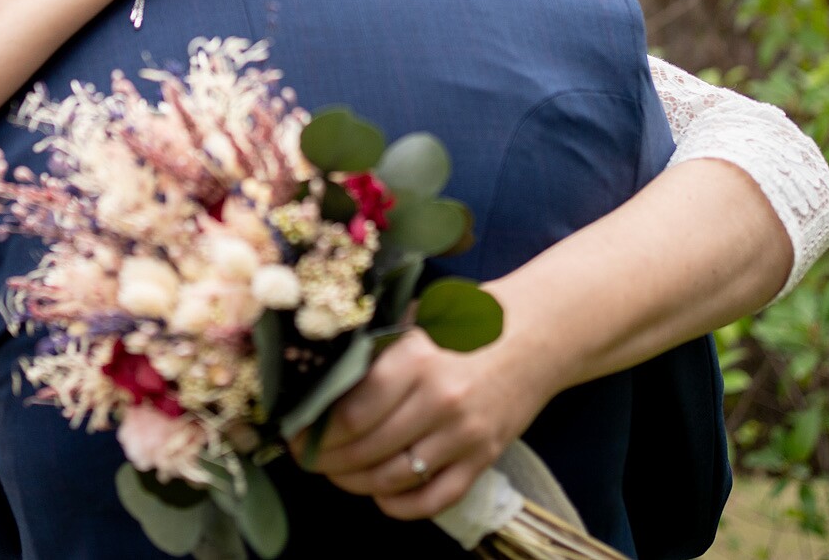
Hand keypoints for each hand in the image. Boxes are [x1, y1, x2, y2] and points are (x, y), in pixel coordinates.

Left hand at [301, 322, 556, 520]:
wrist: (534, 335)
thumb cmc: (462, 324)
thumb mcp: (413, 323)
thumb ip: (372, 351)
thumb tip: (313, 381)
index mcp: (416, 359)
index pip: (352, 413)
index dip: (315, 431)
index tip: (294, 433)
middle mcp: (441, 400)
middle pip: (366, 449)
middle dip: (326, 460)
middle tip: (306, 457)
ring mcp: (465, 434)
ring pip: (393, 478)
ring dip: (354, 483)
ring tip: (336, 473)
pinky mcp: (484, 458)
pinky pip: (434, 499)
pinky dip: (399, 506)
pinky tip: (379, 495)